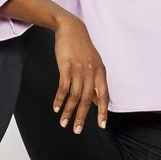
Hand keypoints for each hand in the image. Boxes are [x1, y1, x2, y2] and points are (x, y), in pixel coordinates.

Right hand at [52, 17, 109, 133]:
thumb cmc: (82, 48)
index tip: (102, 125)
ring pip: (74, 96)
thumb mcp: (94, 64)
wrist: (71, 29)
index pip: (104, 96)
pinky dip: (59, 99)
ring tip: (63, 123)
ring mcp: (78, 69)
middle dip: (82, 117)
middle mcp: (91, 72)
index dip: (103, 111)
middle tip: (77, 130)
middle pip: (88, 99)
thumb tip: (98, 102)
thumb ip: (96, 83)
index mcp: (100, 73)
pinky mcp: (66, 66)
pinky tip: (56, 108)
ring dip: (68, 111)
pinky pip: (63, 87)